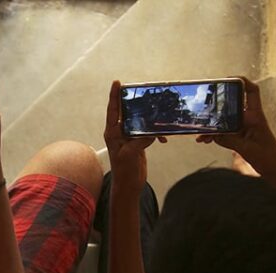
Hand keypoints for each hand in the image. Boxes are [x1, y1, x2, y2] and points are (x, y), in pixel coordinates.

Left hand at [104, 80, 156, 195]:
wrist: (129, 185)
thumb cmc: (124, 172)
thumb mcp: (130, 155)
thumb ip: (139, 141)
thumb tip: (151, 132)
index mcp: (112, 133)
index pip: (113, 110)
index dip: (114, 96)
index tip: (117, 82)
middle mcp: (119, 132)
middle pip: (127, 111)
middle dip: (135, 102)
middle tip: (144, 92)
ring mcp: (128, 137)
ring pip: (139, 120)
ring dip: (149, 119)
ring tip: (158, 114)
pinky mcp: (137, 142)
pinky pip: (147, 131)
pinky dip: (155, 133)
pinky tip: (163, 138)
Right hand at [194, 77, 275, 159]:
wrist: (275, 170)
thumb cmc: (268, 157)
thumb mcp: (247, 149)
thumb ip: (229, 140)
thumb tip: (213, 134)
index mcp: (256, 117)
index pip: (251, 92)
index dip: (241, 81)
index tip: (228, 79)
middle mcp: (249, 119)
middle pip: (231, 105)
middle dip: (217, 105)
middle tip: (204, 108)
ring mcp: (243, 127)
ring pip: (224, 120)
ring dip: (212, 125)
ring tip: (201, 133)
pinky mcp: (239, 136)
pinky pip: (223, 132)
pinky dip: (214, 135)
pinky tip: (205, 139)